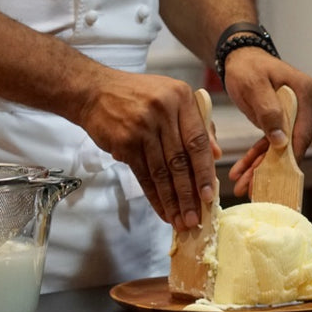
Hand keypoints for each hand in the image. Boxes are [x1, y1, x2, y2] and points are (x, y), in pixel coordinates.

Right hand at [76, 71, 220, 230]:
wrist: (95, 91)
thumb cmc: (139, 96)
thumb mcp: (172, 98)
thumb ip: (197, 124)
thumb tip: (216, 154)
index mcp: (181, 98)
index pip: (198, 140)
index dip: (205, 171)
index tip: (210, 195)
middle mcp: (163, 111)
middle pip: (180, 160)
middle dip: (189, 194)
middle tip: (195, 218)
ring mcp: (142, 126)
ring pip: (161, 172)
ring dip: (171, 200)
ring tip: (179, 220)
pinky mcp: (124, 141)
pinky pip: (143, 174)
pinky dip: (153, 195)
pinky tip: (161, 209)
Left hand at [221, 49, 311, 196]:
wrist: (242, 58)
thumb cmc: (248, 67)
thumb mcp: (254, 86)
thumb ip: (268, 110)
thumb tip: (281, 141)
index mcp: (306, 93)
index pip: (302, 133)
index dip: (288, 158)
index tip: (272, 178)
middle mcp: (310, 105)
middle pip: (292, 144)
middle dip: (269, 167)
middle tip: (248, 187)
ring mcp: (300, 114)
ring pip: (282, 148)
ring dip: (261, 166)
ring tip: (241, 184)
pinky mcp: (289, 121)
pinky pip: (275, 143)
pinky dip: (259, 157)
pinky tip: (243, 172)